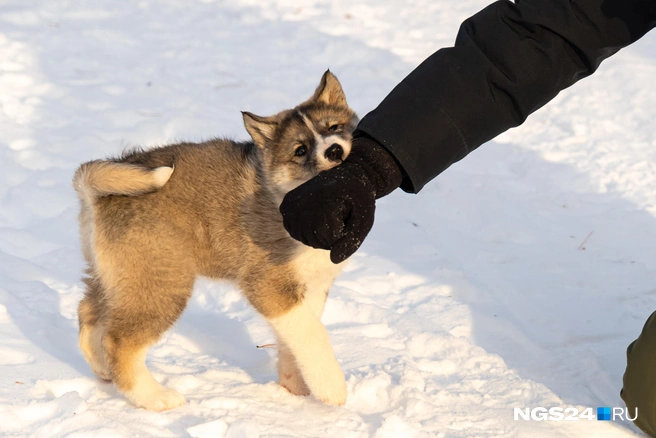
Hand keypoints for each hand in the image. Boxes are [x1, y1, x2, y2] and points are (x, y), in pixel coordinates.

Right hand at [280, 135, 402, 263]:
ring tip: (327, 213)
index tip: (348, 216)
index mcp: (322, 207)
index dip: (342, 235)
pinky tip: (315, 214)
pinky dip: (306, 228)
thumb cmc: (358, 199)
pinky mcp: (286, 205)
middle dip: (330, 236)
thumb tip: (333, 260)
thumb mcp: (364, 220)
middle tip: (338, 214)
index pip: (330, 243)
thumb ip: (352, 242)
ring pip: (303, 238)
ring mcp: (291, 205)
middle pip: (315, 242)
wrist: (347, 176)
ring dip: (317, 233)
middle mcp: (303, 205)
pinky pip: (294, 230)